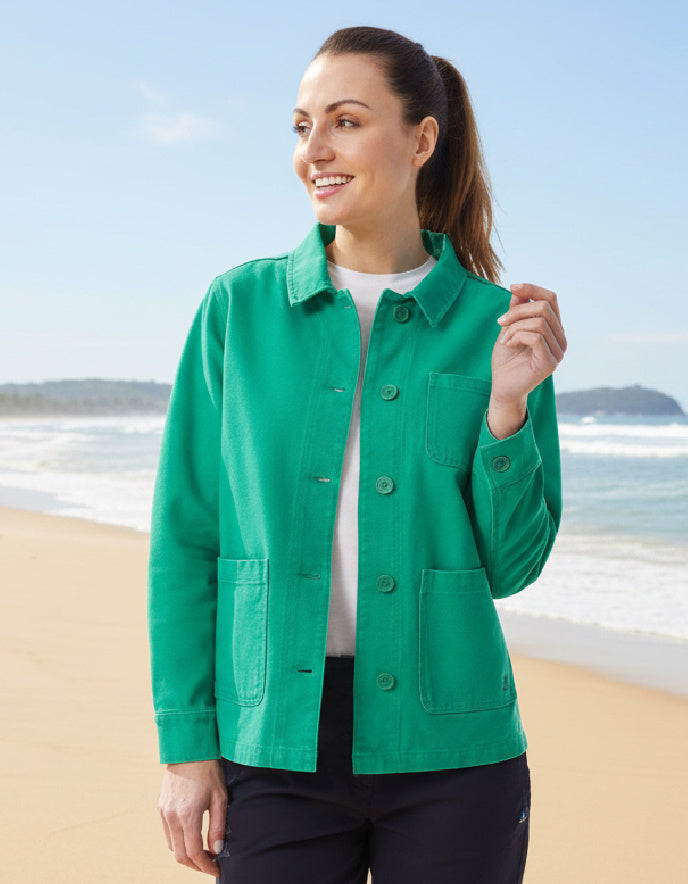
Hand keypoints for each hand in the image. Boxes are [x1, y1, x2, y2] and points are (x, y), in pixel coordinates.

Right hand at [158, 759, 227, 875]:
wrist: (189, 749)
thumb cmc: (208, 771)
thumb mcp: (220, 798)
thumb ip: (218, 826)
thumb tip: (217, 850)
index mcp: (188, 815)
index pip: (195, 853)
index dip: (206, 866)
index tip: (216, 869)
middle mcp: (172, 817)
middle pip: (180, 856)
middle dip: (196, 865)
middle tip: (210, 864)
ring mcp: (164, 813)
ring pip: (172, 847)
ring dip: (186, 855)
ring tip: (203, 852)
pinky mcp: (161, 807)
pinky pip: (167, 834)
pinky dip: (178, 842)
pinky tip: (191, 838)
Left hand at [488, 283, 566, 438]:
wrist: (502, 387)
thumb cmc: (506, 360)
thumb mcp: (509, 329)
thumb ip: (516, 310)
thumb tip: (518, 289)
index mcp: (554, 328)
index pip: (551, 298)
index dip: (532, 289)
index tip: (512, 287)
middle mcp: (560, 338)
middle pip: (544, 307)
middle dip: (517, 311)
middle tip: (500, 322)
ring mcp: (558, 351)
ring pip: (539, 322)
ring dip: (515, 326)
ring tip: (504, 339)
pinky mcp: (550, 363)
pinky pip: (536, 337)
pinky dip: (517, 336)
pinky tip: (508, 345)